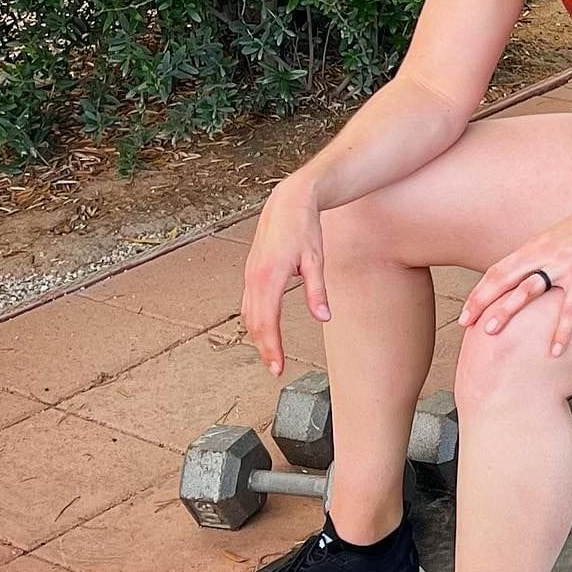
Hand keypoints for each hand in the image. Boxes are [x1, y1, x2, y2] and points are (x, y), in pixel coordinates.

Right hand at [241, 178, 330, 376]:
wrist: (287, 202)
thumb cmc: (303, 227)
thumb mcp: (316, 259)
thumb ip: (317, 291)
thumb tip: (323, 317)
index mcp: (269, 275)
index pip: (267, 322)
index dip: (271, 347)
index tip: (278, 367)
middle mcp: (254, 278)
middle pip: (254, 323)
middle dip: (264, 349)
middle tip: (275, 369)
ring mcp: (249, 275)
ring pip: (248, 315)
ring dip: (257, 337)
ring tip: (270, 355)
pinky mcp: (251, 273)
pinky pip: (248, 304)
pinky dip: (254, 322)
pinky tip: (263, 331)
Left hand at [458, 202, 571, 356]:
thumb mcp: (561, 236)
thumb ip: (544, 254)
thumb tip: (532, 272)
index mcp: (536, 246)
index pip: (499, 269)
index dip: (480, 290)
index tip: (466, 310)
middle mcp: (544, 254)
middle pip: (504, 279)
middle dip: (481, 301)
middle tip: (465, 324)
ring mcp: (564, 264)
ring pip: (527, 289)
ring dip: (506, 311)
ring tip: (490, 332)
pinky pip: (569, 307)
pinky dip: (561, 330)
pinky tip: (555, 350)